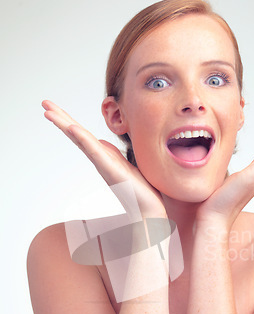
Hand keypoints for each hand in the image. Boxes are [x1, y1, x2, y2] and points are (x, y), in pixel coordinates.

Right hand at [42, 100, 165, 218]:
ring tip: (49, 112)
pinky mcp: (113, 171)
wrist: (149, 210)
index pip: (83, 135)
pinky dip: (84, 140)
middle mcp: (100, 160)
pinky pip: (96, 153)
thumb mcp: (124, 165)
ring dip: (65, 125)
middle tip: (44, 103)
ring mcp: (104, 165)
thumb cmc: (139, 190)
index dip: (69, 120)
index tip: (53, 108)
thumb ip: (112, 154)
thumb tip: (100, 141)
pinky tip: (73, 129)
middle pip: (77, 135)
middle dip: (61, 118)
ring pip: (82, 141)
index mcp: (103, 157)